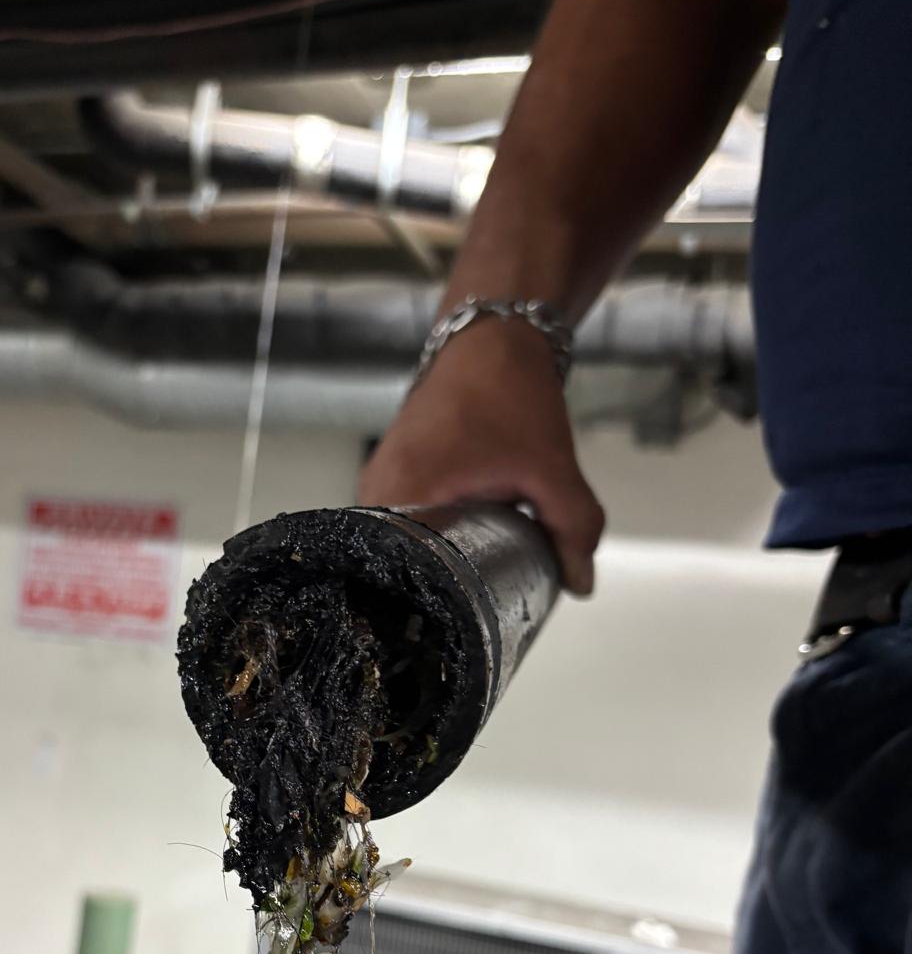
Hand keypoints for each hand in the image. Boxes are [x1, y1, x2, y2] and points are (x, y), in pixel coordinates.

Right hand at [359, 316, 604, 595]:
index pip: (397, 577)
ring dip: (440, 558)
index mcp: (398, 495)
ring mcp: (378, 482)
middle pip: (399, 564)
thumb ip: (573, 528)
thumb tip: (581, 585)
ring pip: (404, 544)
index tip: (468, 619)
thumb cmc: (510, 394)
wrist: (493, 334)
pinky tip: (467, 545)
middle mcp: (373, 492)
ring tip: (476, 581)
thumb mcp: (551, 469)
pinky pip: (408, 521)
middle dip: (441, 585)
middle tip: (480, 605)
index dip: (435, 604)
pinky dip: (438, 533)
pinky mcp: (391, 474)